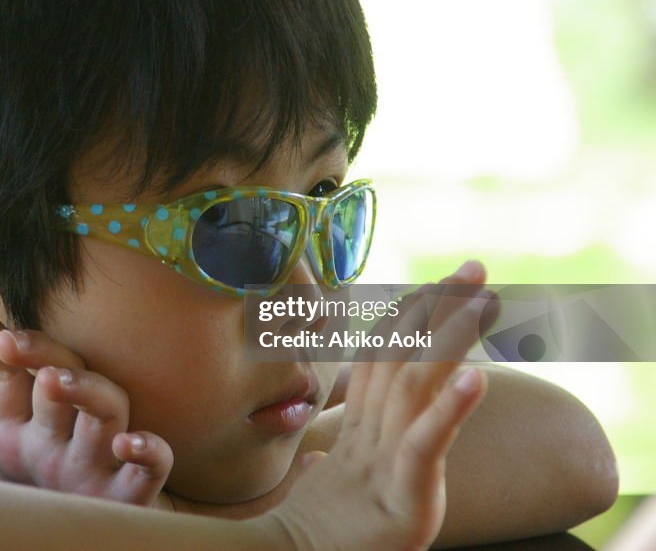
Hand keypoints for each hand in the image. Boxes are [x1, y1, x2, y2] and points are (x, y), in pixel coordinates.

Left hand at [0, 302, 173, 506]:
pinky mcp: (132, 493)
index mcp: (30, 424)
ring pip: (110, 407)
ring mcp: (102, 458)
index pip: (10, 372)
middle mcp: (67, 431)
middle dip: (42, 351)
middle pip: (64, 373)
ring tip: (56, 381)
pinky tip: (128, 443)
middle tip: (11, 341)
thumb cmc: (44, 501)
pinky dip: (148, 450)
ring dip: (88, 389)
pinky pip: (152, 464)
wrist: (94, 540)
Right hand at [252, 263, 498, 550]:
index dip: (409, 321)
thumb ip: (323, 468)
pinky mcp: (401, 492)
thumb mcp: (326, 495)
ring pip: (416, 385)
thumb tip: (315, 458)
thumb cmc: (311, 538)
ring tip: (481, 300)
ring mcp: (384, 460)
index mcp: (358, 434)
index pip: (383, 363)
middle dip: (439, 310)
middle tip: (474, 268)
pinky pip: (425, 442)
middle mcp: (371, 435)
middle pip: (404, 358)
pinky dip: (449, 407)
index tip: (435, 287)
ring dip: (449, 337)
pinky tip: (474, 377)